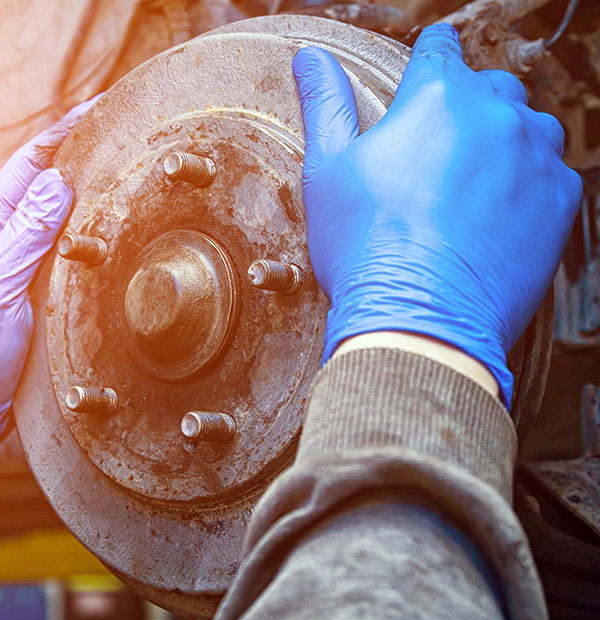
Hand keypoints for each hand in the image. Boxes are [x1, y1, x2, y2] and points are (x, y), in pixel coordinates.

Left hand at [0, 99, 96, 524]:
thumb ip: (24, 236)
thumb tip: (56, 182)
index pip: (27, 168)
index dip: (62, 136)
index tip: (99, 110)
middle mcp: (6, 246)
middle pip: (51, 191)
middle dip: (86, 162)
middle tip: (131, 138)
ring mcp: (24, 275)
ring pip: (67, 228)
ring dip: (96, 204)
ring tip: (138, 181)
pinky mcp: (40, 304)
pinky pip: (74, 265)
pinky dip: (98, 248)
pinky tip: (124, 244)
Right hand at [292, 23, 582, 406]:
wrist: (419, 319)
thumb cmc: (365, 247)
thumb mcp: (327, 171)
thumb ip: (325, 104)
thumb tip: (311, 58)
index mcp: (436, 97)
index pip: (439, 49)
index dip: (427, 59)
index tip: (423, 75)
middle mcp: (496, 115)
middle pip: (490, 87)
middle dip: (465, 108)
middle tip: (434, 152)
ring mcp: (536, 157)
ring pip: (528, 128)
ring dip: (503, 144)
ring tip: (466, 187)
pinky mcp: (560, 201)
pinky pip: (551, 175)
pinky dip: (527, 187)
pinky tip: (490, 219)